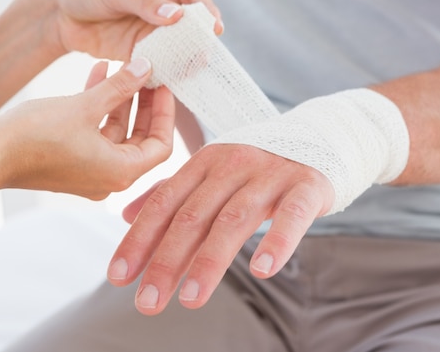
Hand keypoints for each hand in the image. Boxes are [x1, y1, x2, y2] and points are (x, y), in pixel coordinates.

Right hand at [0, 58, 173, 198]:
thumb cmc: (35, 137)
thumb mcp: (86, 106)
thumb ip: (120, 87)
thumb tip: (146, 68)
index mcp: (121, 172)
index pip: (162, 145)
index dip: (166, 113)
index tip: (164, 86)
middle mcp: (110, 177)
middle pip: (140, 138)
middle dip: (144, 103)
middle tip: (148, 74)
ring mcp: (90, 172)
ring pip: (116, 132)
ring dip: (119, 100)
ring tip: (123, 67)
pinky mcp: (72, 162)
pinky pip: (95, 133)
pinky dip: (98, 108)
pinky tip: (97, 75)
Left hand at [48, 0, 222, 60]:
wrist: (61, 15)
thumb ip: (147, 4)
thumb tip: (177, 16)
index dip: (207, 12)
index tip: (213, 28)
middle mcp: (168, 6)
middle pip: (194, 24)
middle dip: (202, 39)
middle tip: (206, 53)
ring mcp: (159, 30)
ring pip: (183, 45)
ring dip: (189, 57)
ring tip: (195, 68)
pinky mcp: (147, 50)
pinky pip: (165, 61)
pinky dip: (171, 69)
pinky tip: (177, 77)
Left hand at [107, 144, 333, 313]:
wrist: (319, 137)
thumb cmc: (259, 165)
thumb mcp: (212, 171)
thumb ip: (172, 192)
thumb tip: (125, 217)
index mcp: (206, 162)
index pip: (165, 203)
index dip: (140, 239)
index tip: (119, 276)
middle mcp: (233, 164)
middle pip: (194, 215)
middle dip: (167, 261)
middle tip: (147, 302)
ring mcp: (270, 174)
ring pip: (235, 219)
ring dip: (210, 261)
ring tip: (190, 299)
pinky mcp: (307, 185)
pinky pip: (291, 214)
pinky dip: (277, 241)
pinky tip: (262, 270)